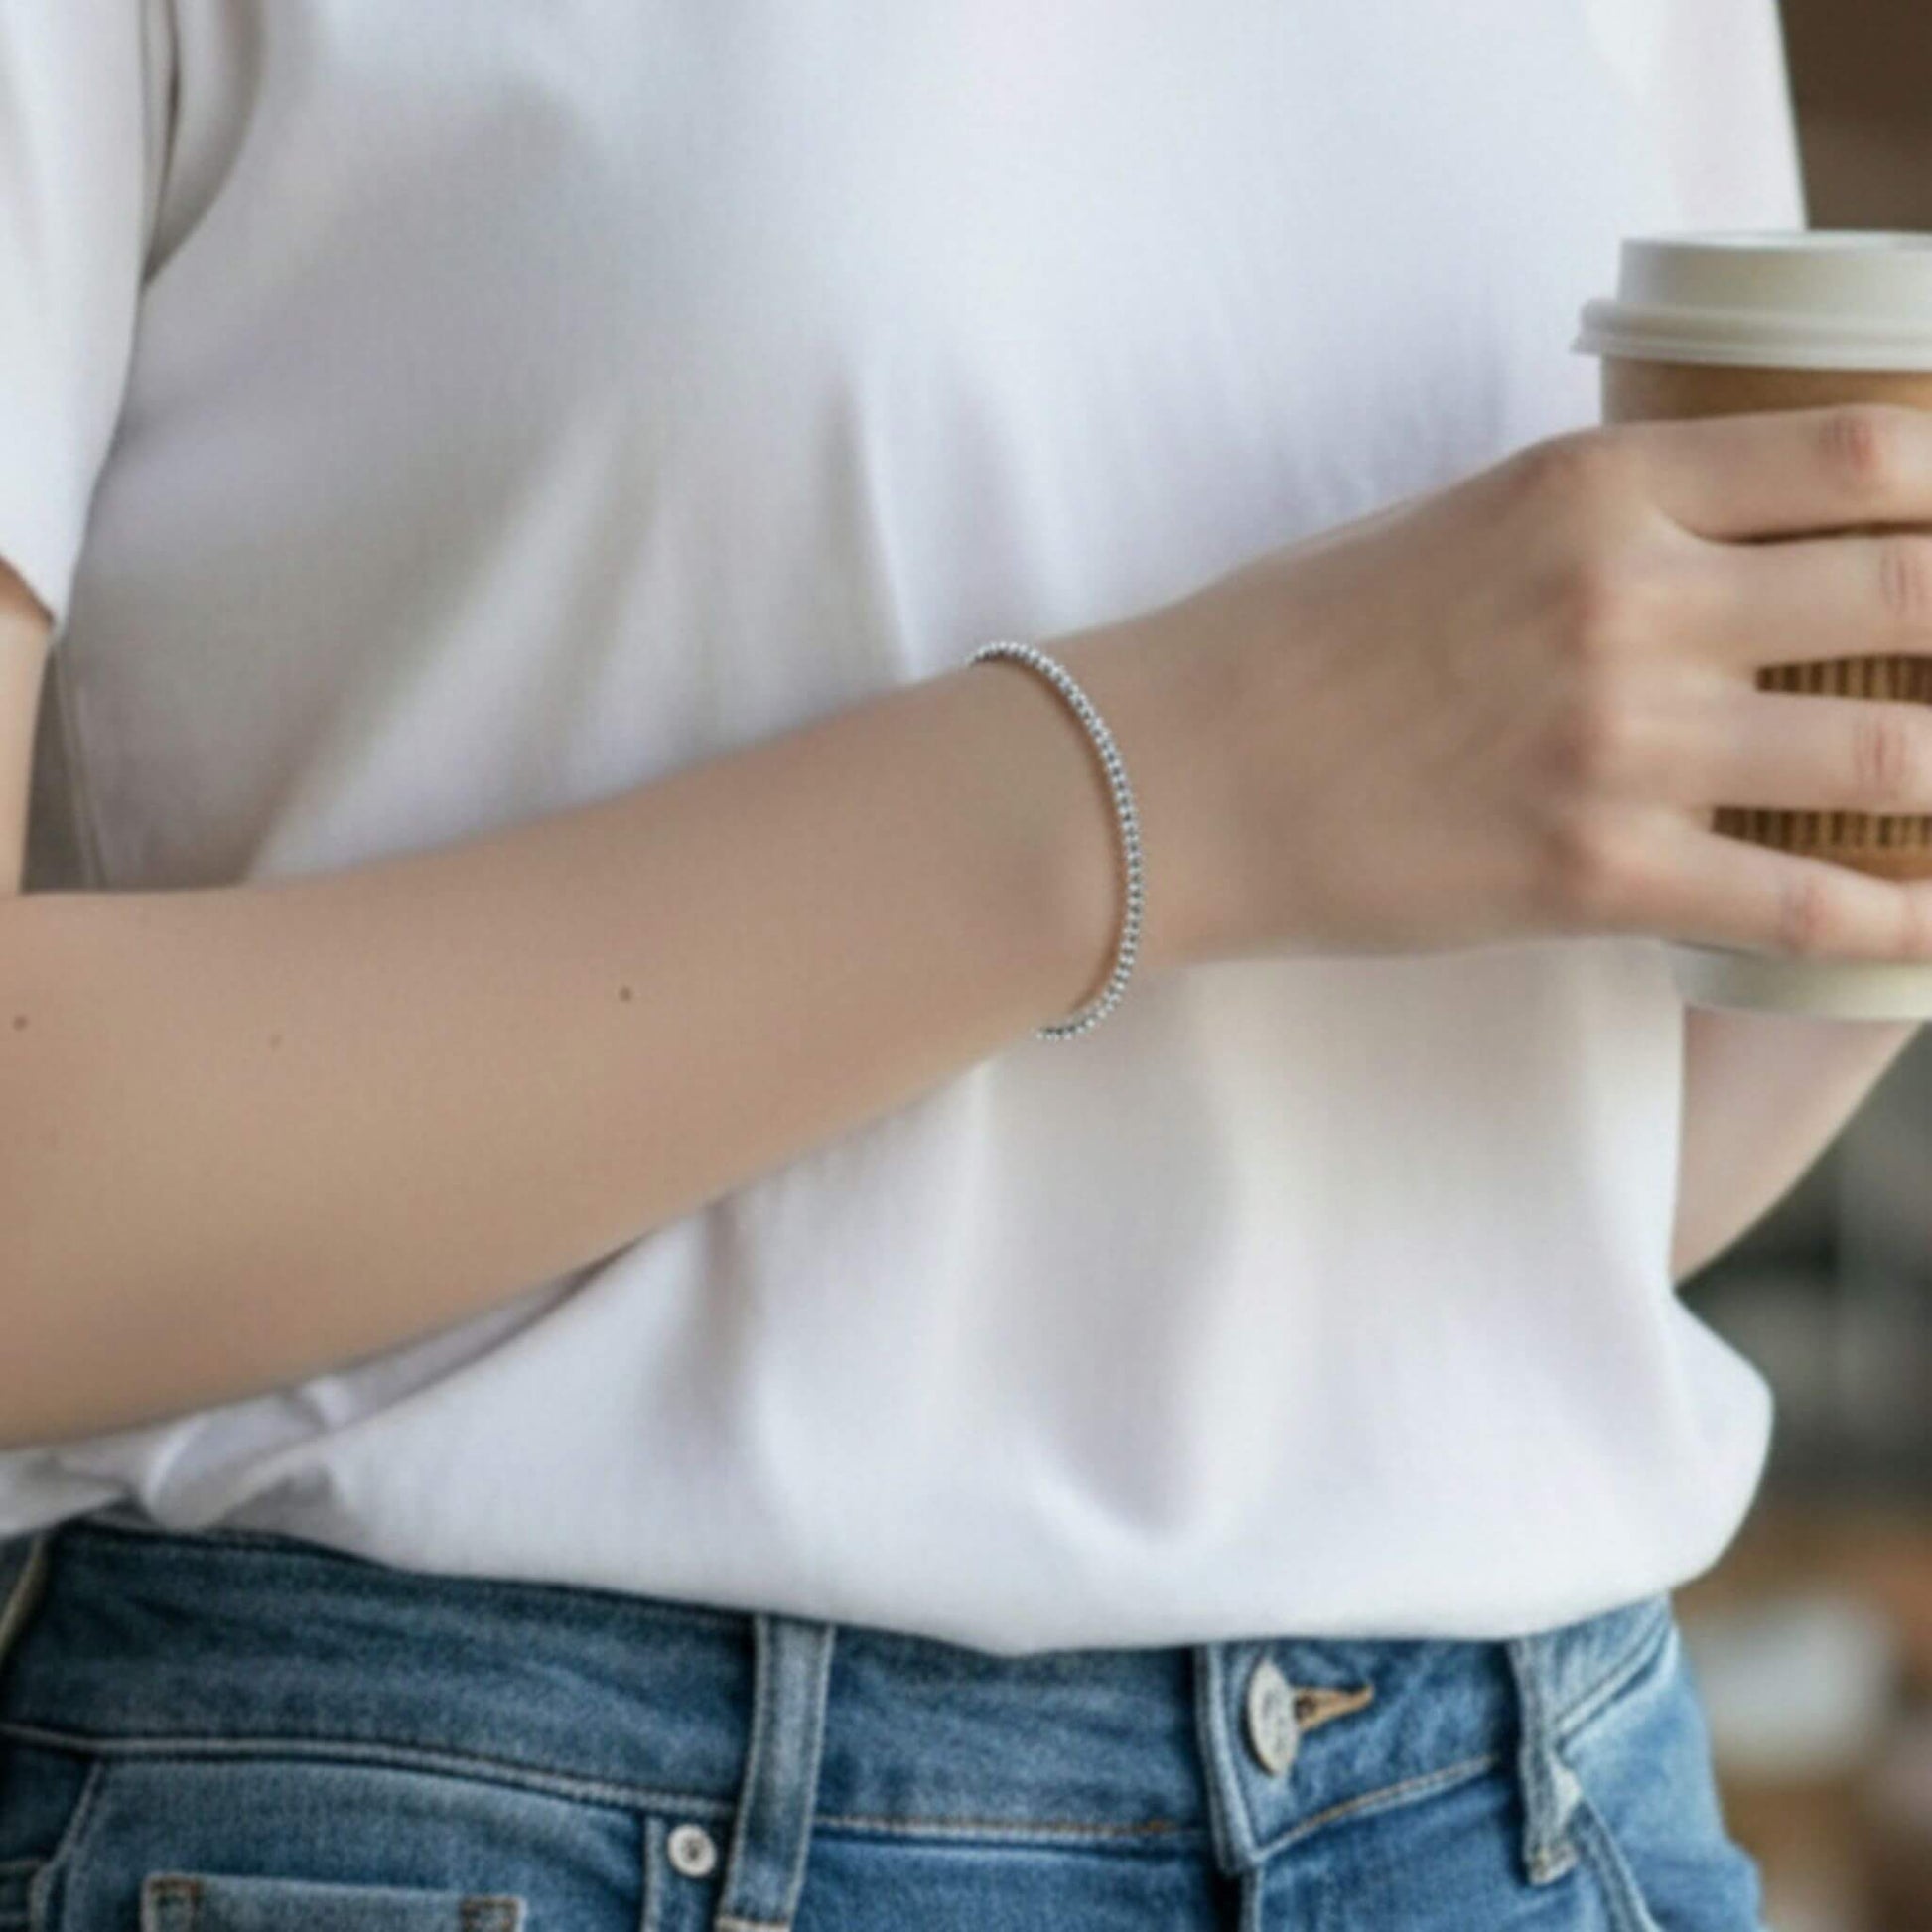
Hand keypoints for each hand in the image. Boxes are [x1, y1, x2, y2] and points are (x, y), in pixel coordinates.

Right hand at [1089, 404, 1931, 967]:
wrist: (1177, 771)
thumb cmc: (1293, 642)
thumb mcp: (1459, 522)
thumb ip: (1603, 522)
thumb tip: (1719, 549)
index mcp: (1595, 483)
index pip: (1861, 450)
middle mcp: (1630, 598)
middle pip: (1912, 590)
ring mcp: (1619, 741)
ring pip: (1889, 756)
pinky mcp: (1591, 873)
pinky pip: (1799, 905)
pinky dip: (1895, 923)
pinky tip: (1929, 928)